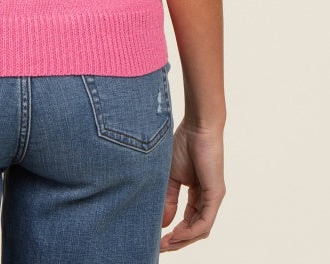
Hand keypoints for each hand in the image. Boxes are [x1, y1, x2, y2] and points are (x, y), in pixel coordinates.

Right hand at [160, 118, 225, 251]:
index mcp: (197, 194)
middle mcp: (207, 199)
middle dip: (177, 240)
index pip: (187, 220)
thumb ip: (168, 199)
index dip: (173, 232)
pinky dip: (190, 231)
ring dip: (183, 239)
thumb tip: (163, 223)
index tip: (157, 238)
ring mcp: (213, 198)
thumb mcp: (170, 176)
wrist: (197, 127)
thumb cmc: (184, 145)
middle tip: (160, 246)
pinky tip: (177, 234)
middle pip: (194, 229)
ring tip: (166, 243)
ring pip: (200, 229)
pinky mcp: (216, 195)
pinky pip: (204, 221)